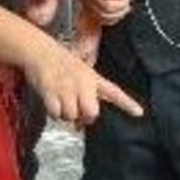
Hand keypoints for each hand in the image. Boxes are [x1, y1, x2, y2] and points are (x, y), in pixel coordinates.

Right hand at [25, 49, 143, 125]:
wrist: (40, 52)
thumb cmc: (61, 66)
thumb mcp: (79, 77)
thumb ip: (84, 100)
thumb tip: (79, 127)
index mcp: (93, 78)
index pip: (114, 92)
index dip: (127, 104)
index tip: (139, 113)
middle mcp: (83, 83)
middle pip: (91, 112)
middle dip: (84, 117)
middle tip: (77, 113)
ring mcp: (67, 87)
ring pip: (71, 115)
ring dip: (66, 114)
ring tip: (61, 100)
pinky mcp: (52, 91)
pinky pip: (57, 114)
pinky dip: (54, 112)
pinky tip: (52, 100)